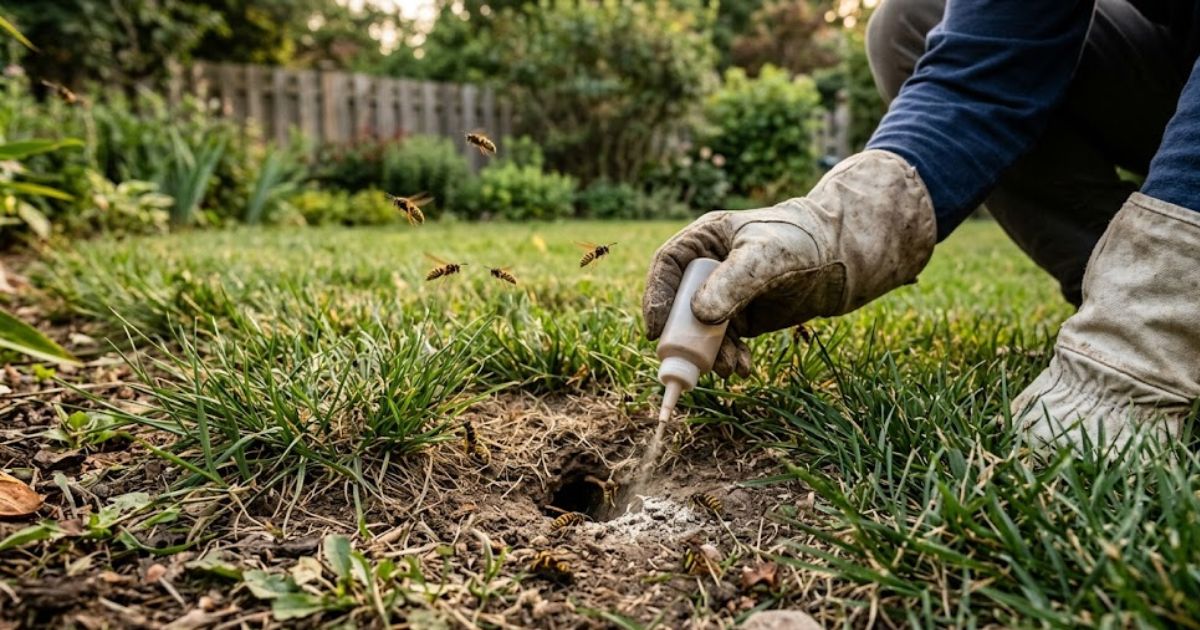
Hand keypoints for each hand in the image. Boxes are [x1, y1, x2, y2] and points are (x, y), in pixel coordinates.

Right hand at [642, 150, 936, 376]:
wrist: (842, 259)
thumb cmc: (802, 241)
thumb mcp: (766, 256)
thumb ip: (734, 281)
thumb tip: (700, 314)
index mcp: (704, 240)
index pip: (668, 267)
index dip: (657, 298)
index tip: (655, 330)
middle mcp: (707, 269)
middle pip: (679, 305)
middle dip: (686, 336)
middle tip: (695, 362)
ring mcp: (721, 296)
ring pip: (700, 330)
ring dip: (710, 353)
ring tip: (732, 368)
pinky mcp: (740, 319)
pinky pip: (723, 343)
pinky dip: (729, 358)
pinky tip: (743, 368)